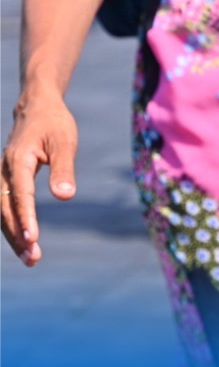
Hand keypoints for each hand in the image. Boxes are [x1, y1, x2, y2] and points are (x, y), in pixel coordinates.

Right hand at [2, 94, 78, 266]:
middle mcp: (4, 172)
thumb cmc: (54, 123)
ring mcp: (2, 177)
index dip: (26, 217)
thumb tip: (65, 197)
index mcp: (17, 160)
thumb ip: (63, 169)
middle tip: (33, 259)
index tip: (33, 239)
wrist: (37, 108)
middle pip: (6, 210)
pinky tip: (25, 241)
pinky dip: (14, 225)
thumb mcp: (64, 142)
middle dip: (18, 235)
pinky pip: (7, 207)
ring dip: (14, 235)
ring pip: (3, 212)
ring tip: (31, 258)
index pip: (20, 194)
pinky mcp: (7, 181)